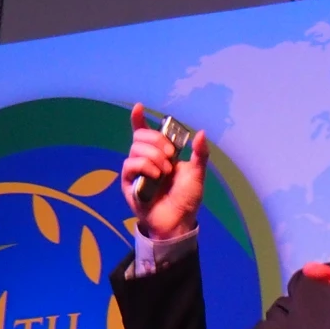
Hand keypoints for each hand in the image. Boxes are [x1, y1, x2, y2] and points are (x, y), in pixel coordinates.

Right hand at [122, 104, 207, 239]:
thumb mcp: (197, 174)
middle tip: (171, 155)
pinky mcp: (128, 182)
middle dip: (158, 141)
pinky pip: (130, 164)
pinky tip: (156, 176)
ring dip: (154, 156)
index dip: (138, 119)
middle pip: (140, 136)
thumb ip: (199, 154)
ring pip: (136, 148)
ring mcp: (136, 170)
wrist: (178, 220)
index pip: (144, 132)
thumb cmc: (186, 198)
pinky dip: (145, 166)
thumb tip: (201, 133)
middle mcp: (145, 159)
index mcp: (160, 154)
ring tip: (165, 172)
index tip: (139, 107)